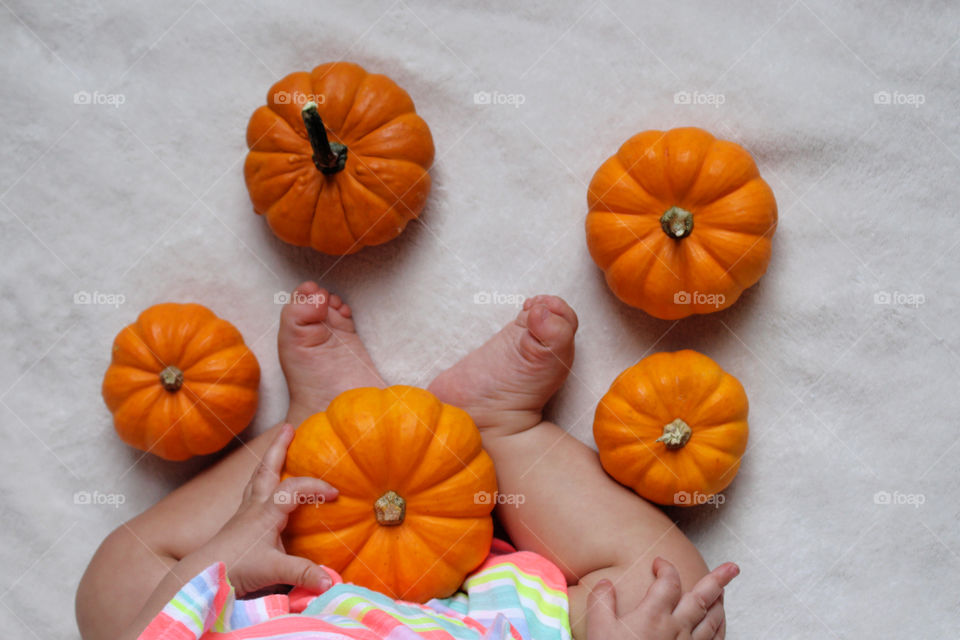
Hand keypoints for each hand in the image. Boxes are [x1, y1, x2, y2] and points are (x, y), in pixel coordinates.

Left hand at [200, 423, 339, 595]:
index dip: (315, 486)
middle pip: (266, 469)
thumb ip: (303, 573)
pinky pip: (253, 493)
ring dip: (269, 462)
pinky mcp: (239, 523)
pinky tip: (267, 488)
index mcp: (266, 513)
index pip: (294, 488)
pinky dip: (262, 482)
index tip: (335, 493)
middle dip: (278, 447)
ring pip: (257, 479)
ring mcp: (244, 513)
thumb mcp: (274, 571)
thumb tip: (331, 581)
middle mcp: (254, 507)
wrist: (201, 577)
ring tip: (277, 448)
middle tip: (288, 427)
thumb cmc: (236, 569)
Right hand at [587, 557, 738, 639]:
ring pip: (712, 620)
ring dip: (719, 603)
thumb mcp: (599, 629)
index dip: (666, 568)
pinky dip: (720, 629)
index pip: (669, 582)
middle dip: (718, 580)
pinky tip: (719, 625)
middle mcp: (676, 627)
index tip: (659, 563)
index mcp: (654, 614)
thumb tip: (605, 582)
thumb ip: (602, 602)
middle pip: (702, 597)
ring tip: (724, 592)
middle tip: (732, 568)